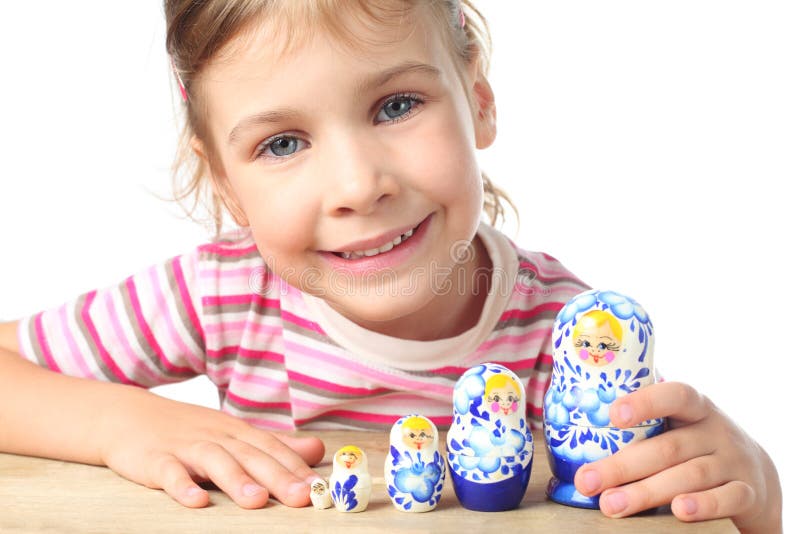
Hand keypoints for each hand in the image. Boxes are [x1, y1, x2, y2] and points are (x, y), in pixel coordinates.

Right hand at [98, 386, 324, 508]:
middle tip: (302, 497)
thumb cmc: (189, 430)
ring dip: (236, 480)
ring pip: (215, 461)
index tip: (320, 488)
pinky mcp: (155, 459)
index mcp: (237, 433)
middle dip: (278, 477)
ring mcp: (185, 447)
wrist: (128, 415)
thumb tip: (318, 450)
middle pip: (251, 456)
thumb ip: (275, 446)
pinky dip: (181, 485)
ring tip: (257, 500)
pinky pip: (168, 472)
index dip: (297, 468)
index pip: (272, 450)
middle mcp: (216, 437)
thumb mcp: (234, 434)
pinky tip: (196, 501)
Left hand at [573, 381, 781, 532]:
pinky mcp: (747, 492)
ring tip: (612, 504)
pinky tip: (678, 511)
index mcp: (695, 407)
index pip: (674, 395)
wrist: (754, 476)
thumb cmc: (696, 443)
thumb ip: (644, 412)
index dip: (645, 402)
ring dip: (648, 491)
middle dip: (623, 466)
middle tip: (588, 481)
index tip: (613, 415)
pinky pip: (727, 498)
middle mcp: (716, 430)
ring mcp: (734, 462)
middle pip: (668, 447)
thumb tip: (580, 400)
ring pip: (690, 475)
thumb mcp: (678, 422)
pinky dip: (703, 505)